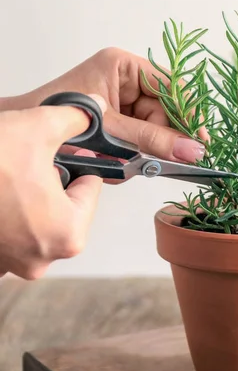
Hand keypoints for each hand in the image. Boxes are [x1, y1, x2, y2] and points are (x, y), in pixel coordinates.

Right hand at [0, 95, 105, 279]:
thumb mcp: (39, 126)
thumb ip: (77, 118)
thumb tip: (95, 106)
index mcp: (68, 234)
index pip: (89, 189)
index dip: (80, 163)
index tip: (69, 150)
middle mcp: (42, 259)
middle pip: (64, 208)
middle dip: (54, 183)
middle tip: (35, 161)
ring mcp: (10, 264)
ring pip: (35, 222)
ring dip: (29, 201)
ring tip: (11, 176)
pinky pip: (8, 236)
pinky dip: (6, 218)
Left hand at [1, 47, 207, 168]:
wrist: (24, 139)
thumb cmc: (56, 118)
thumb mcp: (111, 128)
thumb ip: (154, 140)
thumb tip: (193, 150)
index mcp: (123, 67)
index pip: (171, 86)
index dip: (189, 113)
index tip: (201, 139)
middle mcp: (126, 82)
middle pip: (166, 113)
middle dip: (161, 140)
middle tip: (168, 161)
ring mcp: (124, 104)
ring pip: (155, 132)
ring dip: (144, 153)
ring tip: (122, 162)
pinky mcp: (120, 125)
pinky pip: (141, 143)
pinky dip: (132, 159)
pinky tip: (115, 162)